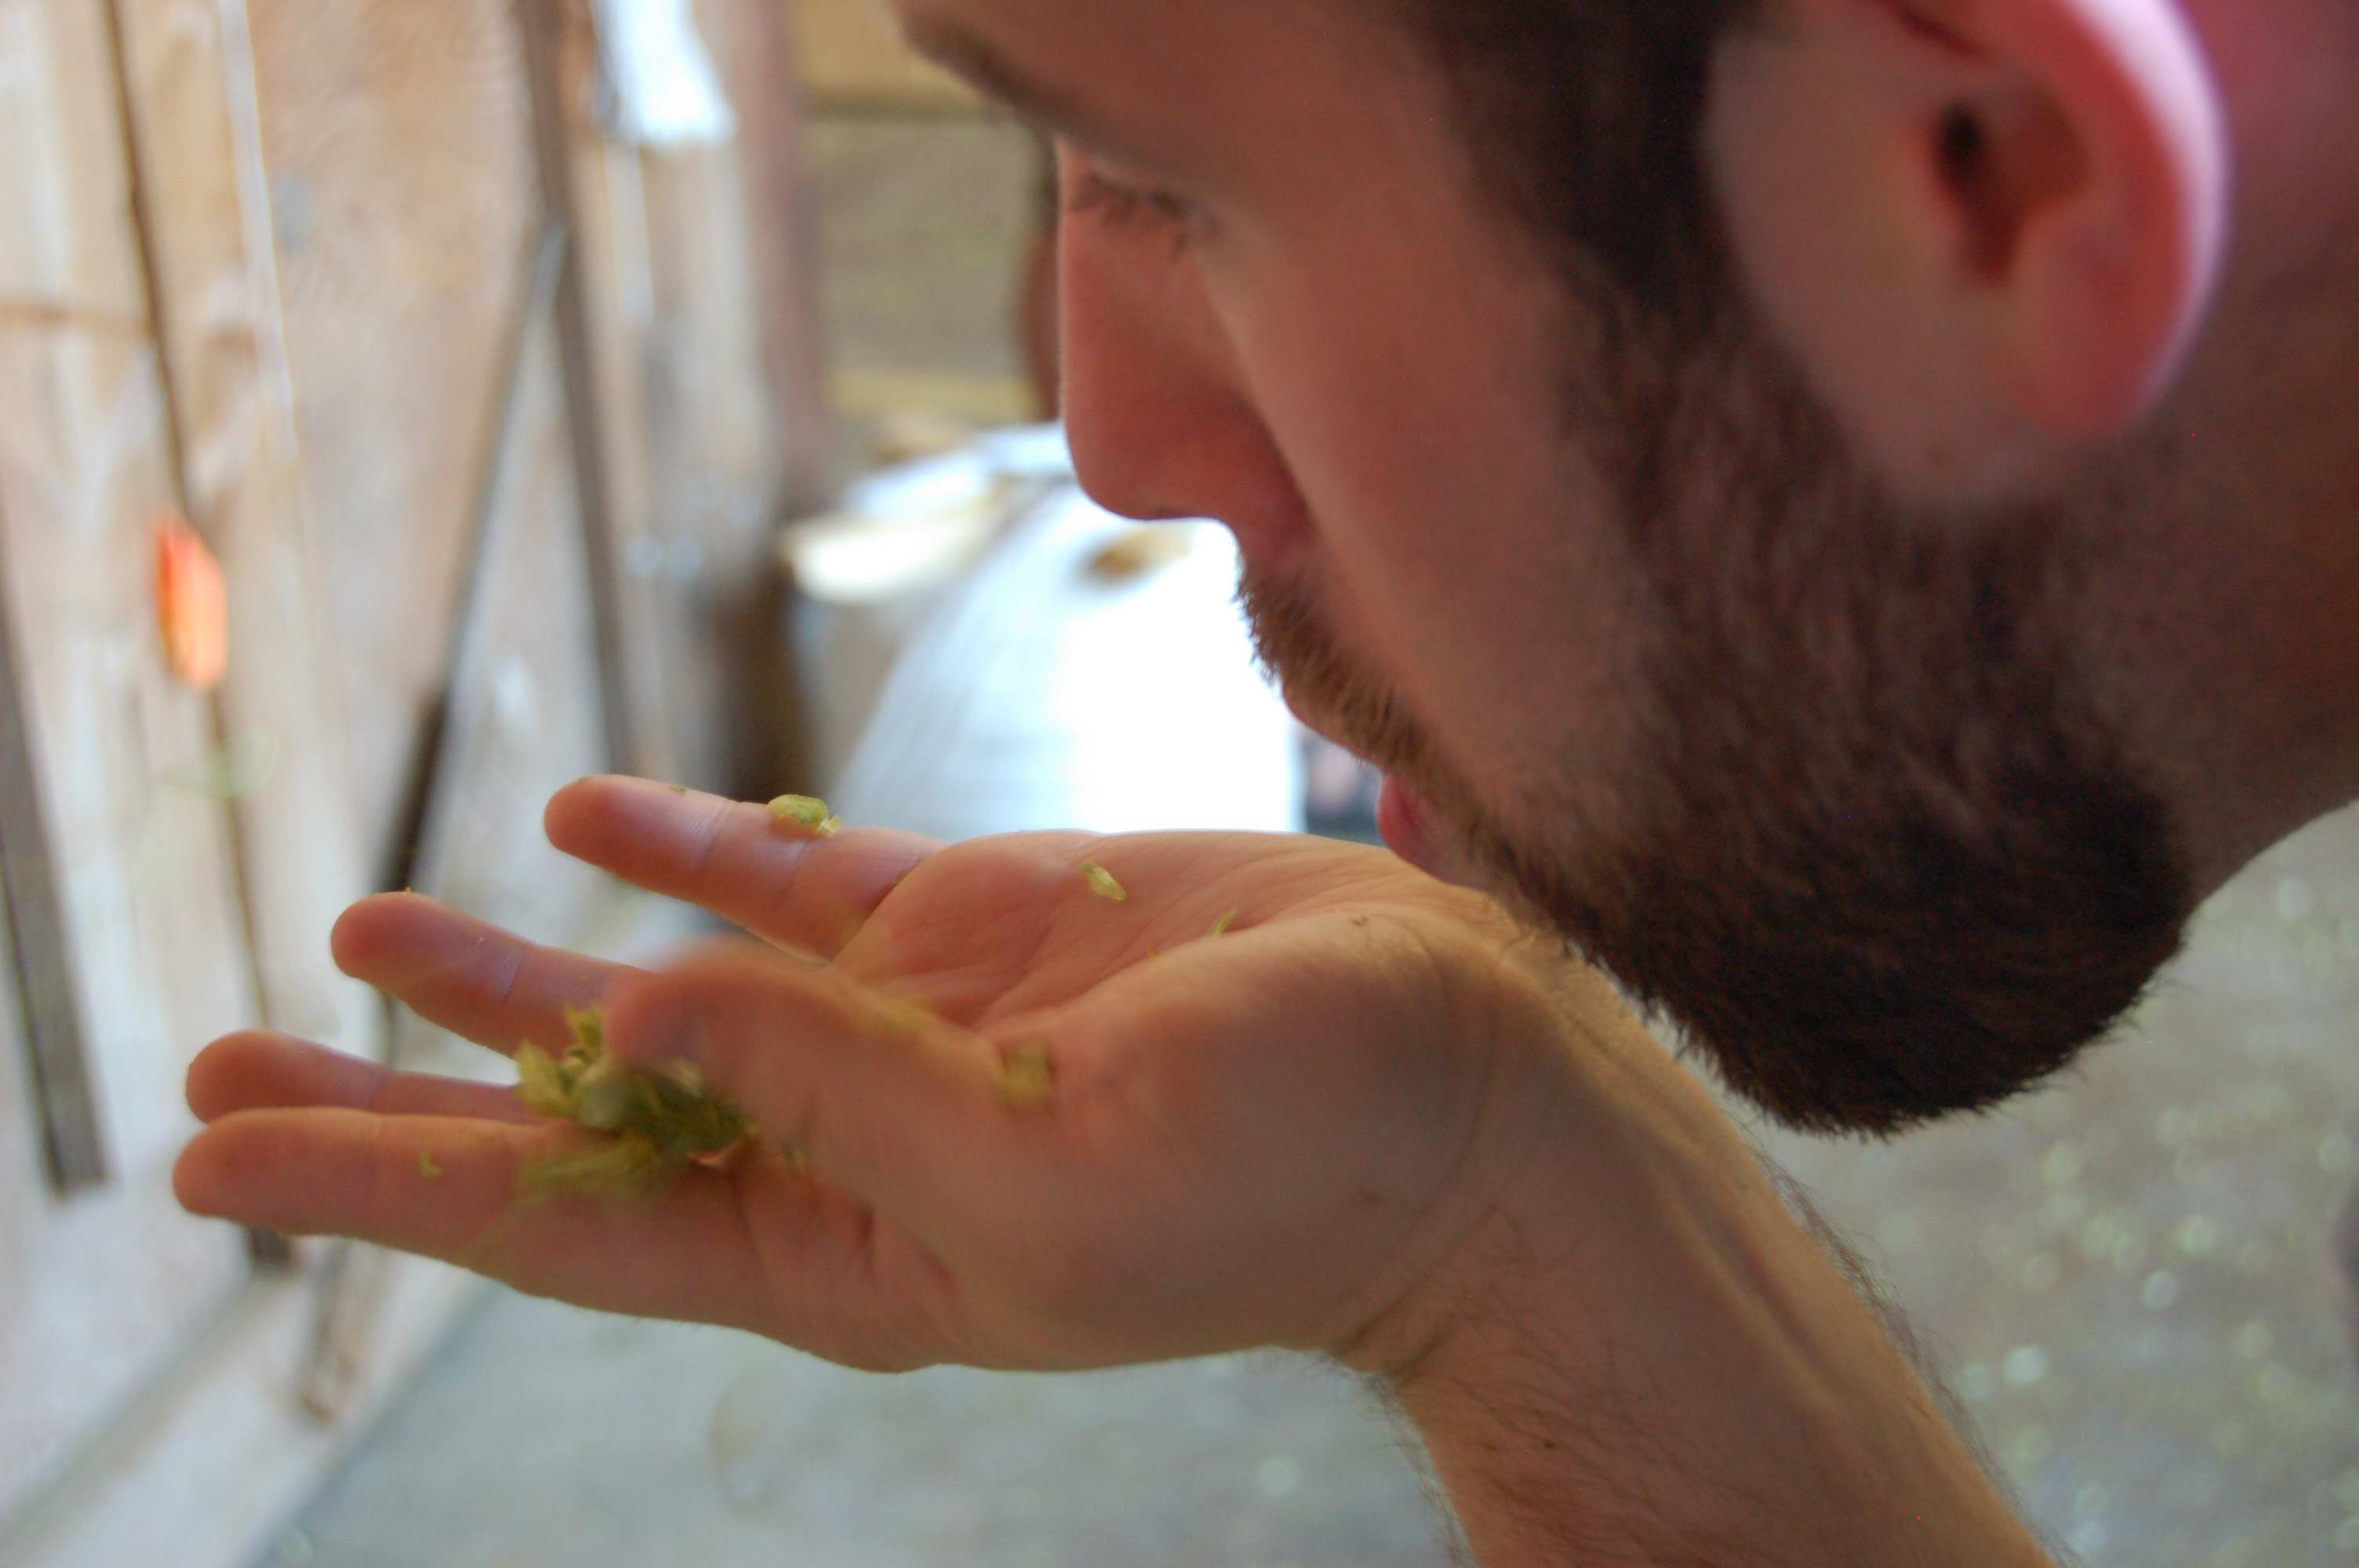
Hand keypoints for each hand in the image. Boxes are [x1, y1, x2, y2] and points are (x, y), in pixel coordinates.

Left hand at [177, 776, 1601, 1374]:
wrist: (1454, 1089)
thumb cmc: (1281, 1172)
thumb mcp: (1041, 1176)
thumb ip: (830, 1095)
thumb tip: (629, 1002)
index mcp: (852, 1244)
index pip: (566, 1221)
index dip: (382, 1183)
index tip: (219, 1163)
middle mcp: (854, 1140)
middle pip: (577, 1114)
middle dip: (400, 1094)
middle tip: (212, 1079)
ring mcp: (909, 1026)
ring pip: (662, 986)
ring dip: (510, 965)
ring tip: (357, 932)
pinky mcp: (978, 926)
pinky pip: (794, 881)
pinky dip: (687, 848)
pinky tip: (585, 821)